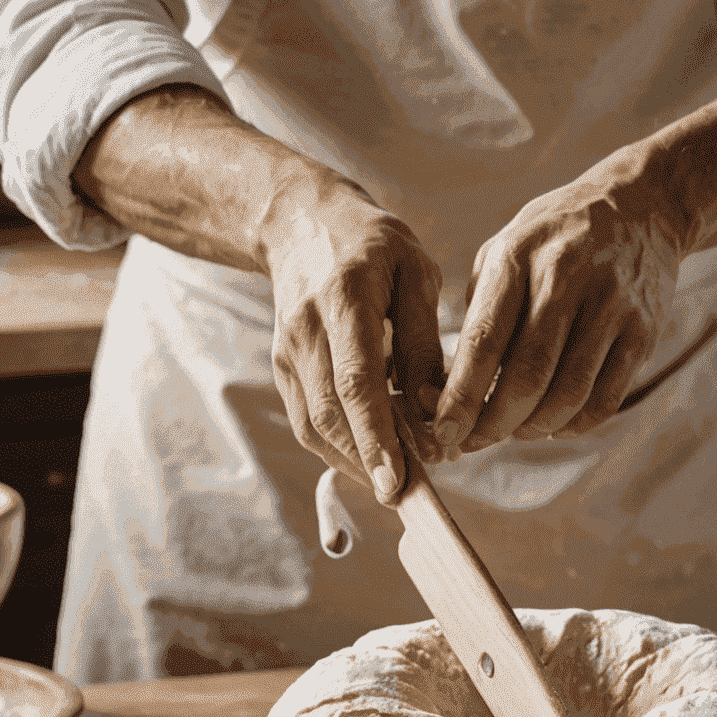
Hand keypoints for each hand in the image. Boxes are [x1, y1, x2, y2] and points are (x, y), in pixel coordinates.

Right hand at [265, 174, 445, 502]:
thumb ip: (424, 341)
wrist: (300, 222)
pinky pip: (308, 420)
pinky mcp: (283, 368)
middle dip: (368, 462)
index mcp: (344, 299)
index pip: (357, 381)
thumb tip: (434, 409)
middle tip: (407, 493)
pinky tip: (372, 457)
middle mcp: (306, 330)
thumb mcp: (414, 273)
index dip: (376, 436)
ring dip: (354, 461)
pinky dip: (339, 447)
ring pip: (315, 426)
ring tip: (396, 480)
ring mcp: (287, 352)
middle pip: (332, 414)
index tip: (395, 479)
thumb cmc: (371, 245)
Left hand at [432, 165, 677, 453]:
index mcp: (518, 257)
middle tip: (475, 441)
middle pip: (528, 376)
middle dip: (495, 423)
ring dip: (534, 428)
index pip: (484, 341)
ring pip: (569, 394)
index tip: (442, 431)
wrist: (641, 206)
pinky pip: (607, 398)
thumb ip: (476, 316)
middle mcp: (567, 278)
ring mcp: (611, 305)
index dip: (460, 397)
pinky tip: (555, 422)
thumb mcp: (503, 253)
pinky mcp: (644, 330)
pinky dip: (575, 424)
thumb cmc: (552, 241)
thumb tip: (444, 392)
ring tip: (515, 430)